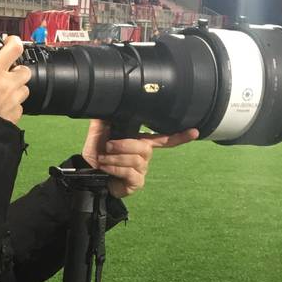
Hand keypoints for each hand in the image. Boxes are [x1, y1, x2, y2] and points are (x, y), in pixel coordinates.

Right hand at [0, 36, 30, 125]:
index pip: (15, 48)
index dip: (13, 42)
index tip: (9, 43)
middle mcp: (7, 85)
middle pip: (25, 70)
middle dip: (16, 69)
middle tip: (5, 73)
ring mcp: (13, 101)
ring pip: (24, 89)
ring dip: (16, 88)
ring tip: (2, 92)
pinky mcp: (14, 116)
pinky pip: (20, 107)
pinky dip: (13, 105)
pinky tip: (0, 107)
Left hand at [81, 119, 197, 197]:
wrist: (86, 171)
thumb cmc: (97, 152)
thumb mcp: (100, 130)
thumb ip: (107, 116)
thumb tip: (109, 98)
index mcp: (140, 142)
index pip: (164, 138)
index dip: (179, 136)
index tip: (194, 131)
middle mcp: (144, 156)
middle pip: (146, 148)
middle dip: (125, 145)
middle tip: (108, 146)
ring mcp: (141, 170)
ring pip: (137, 160)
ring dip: (116, 158)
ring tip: (103, 158)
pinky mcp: (135, 183)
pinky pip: (131, 173)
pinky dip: (116, 168)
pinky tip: (106, 167)